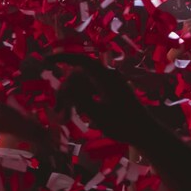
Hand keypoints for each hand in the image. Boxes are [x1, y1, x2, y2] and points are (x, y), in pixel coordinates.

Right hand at [50, 55, 165, 145]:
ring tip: (64, 118)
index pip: (82, 60)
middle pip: (77, 75)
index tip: (46, 60)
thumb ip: (81, 100)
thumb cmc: (124, 125)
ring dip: (70, 98)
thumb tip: (66, 88)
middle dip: (65, 91)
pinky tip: (73, 115)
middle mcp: (107, 76)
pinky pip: (87, 90)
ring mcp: (108, 83)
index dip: (63, 57)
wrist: (144, 133)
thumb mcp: (99, 115)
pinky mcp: (108, 91)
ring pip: (80, 84)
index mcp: (106, 77)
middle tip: (58, 110)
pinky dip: (79, 100)